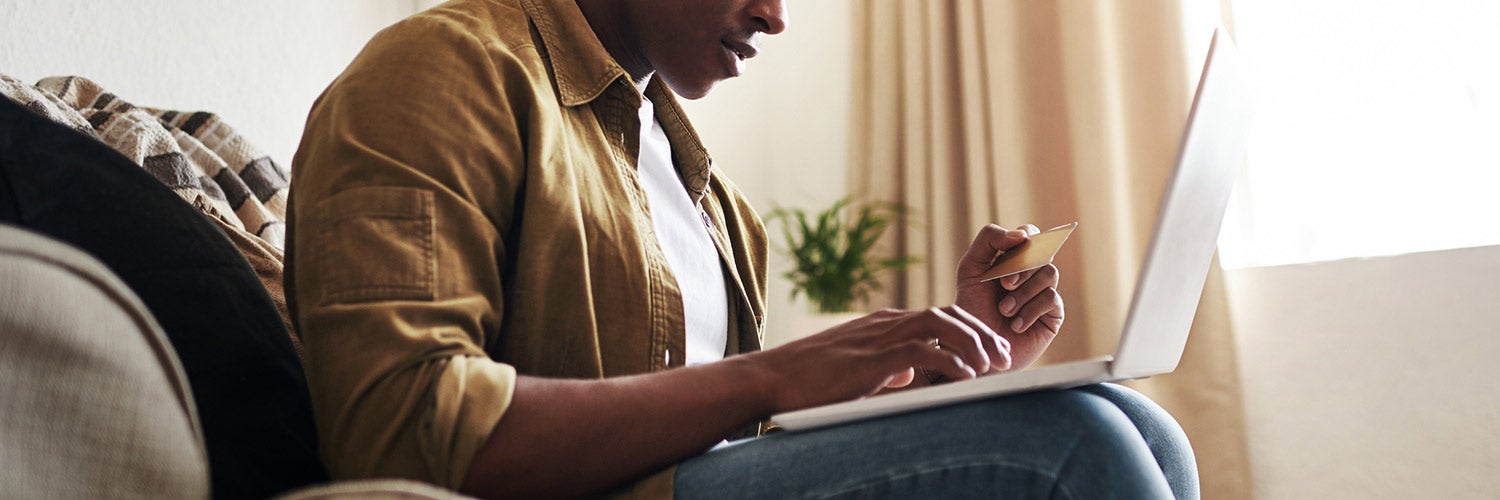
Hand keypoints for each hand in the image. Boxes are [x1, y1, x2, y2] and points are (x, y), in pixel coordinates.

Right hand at [741, 306, 1010, 412]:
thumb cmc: (807, 379)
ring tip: (992, 366)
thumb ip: (884, 368)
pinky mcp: (873, 358)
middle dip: (981, 333)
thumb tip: (909, 375)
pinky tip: (966, 377)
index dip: (969, 330)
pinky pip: (923, 351)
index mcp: (882, 324)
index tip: (990, 352)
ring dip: (972, 343)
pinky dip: (950, 361)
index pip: (937, 316)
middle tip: (1002, 357)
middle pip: (947, 314)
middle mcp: (885, 323)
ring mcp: (879, 337)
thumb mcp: (854, 370)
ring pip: (940, 325)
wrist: (772, 377)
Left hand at [954, 224, 1064, 371]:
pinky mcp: (1053, 313)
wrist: (976, 348)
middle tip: (1004, 284)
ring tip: (1004, 310)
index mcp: (1013, 258)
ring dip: (1024, 291)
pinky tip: (1015, 325)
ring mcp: (1044, 292)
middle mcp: (1032, 272)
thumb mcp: (970, 269)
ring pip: (1049, 273)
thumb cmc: (972, 308)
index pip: (1030, 234)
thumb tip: (1021, 235)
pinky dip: (1030, 310)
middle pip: (1042, 252)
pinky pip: (1051, 298)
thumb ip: (989, 241)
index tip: (1013, 248)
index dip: (1026, 236)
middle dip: (1022, 267)